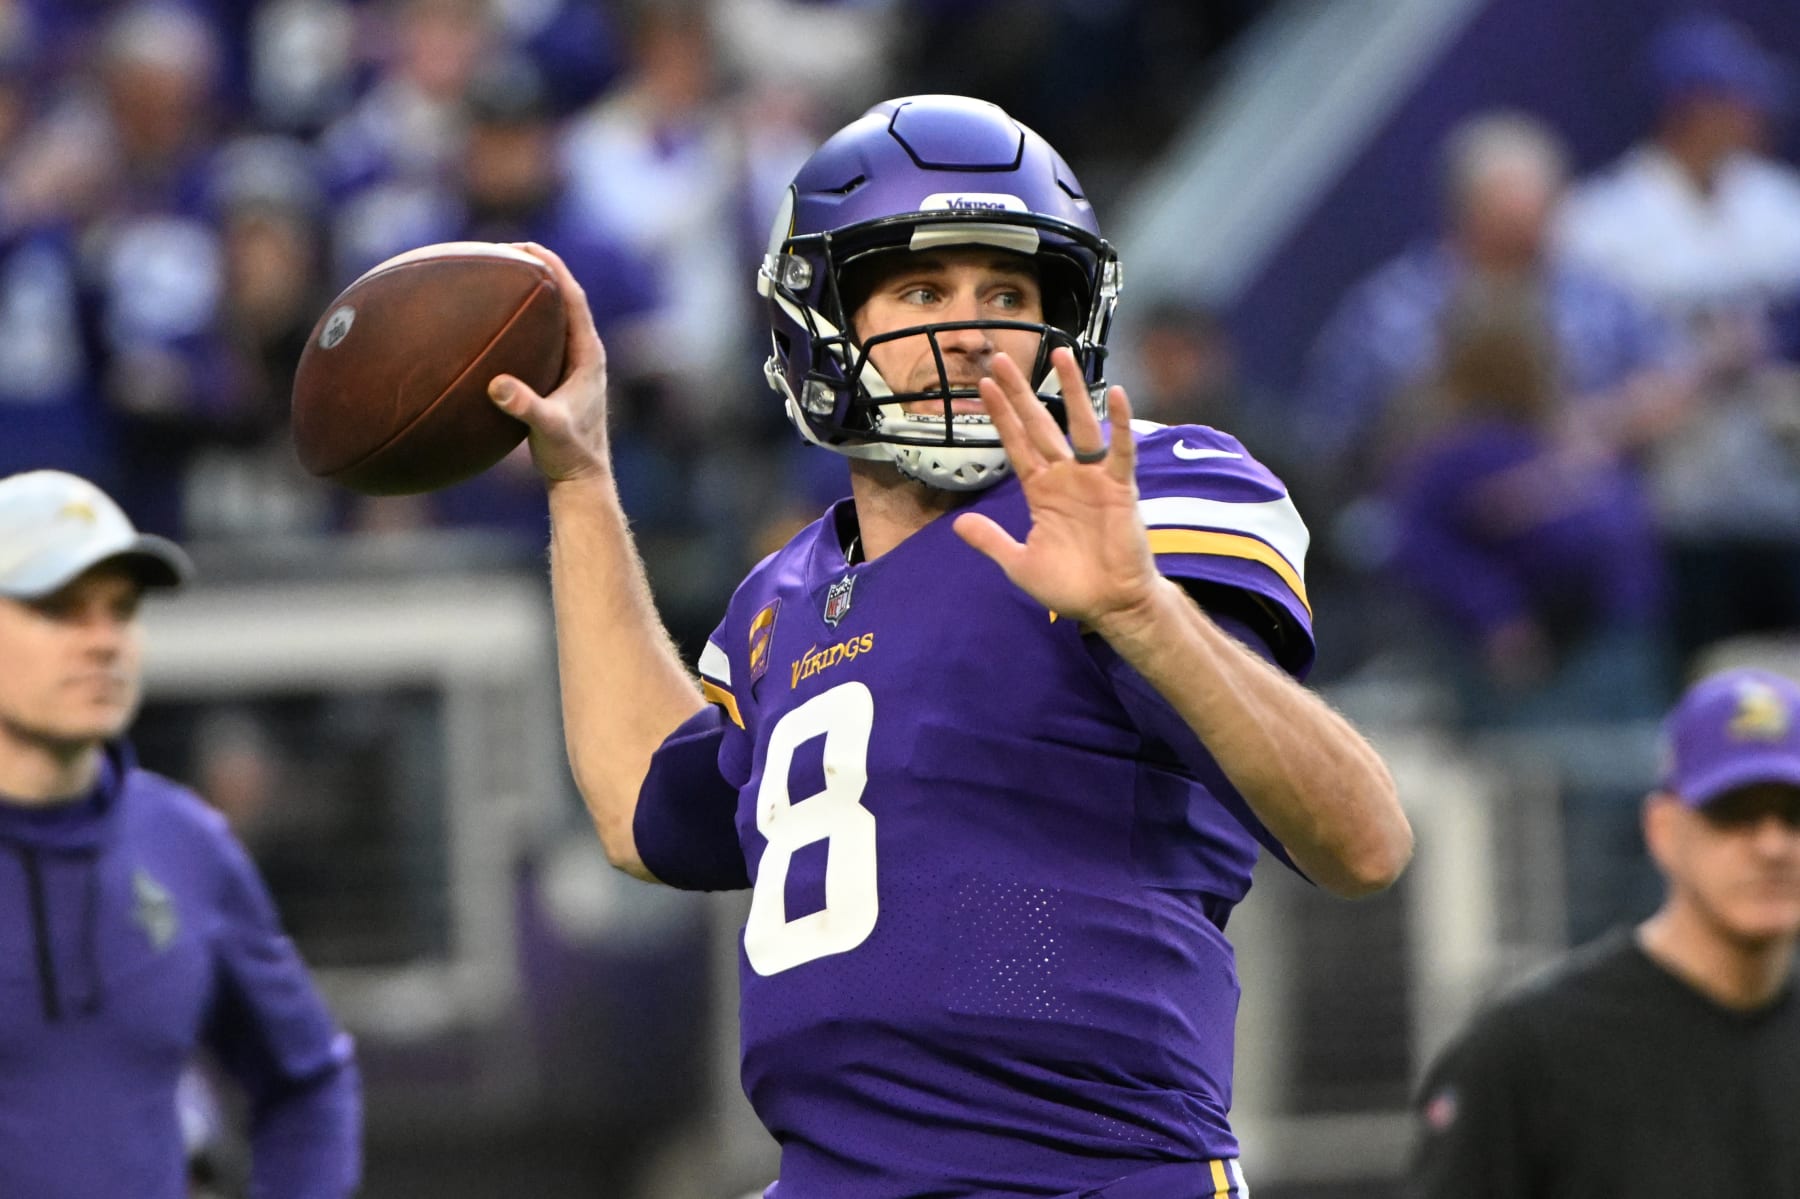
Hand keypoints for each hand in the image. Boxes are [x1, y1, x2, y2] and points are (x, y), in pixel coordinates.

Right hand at [486, 242, 610, 482]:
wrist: (581, 478)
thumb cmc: (570, 455)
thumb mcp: (548, 430)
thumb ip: (525, 407)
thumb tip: (497, 386)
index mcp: (588, 355)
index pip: (573, 298)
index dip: (553, 268)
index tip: (528, 247)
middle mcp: (582, 354)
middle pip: (562, 299)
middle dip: (536, 272)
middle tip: (505, 250)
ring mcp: (570, 366)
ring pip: (550, 319)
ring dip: (528, 296)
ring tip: (496, 275)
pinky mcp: (558, 379)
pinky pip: (537, 340)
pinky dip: (517, 326)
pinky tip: (489, 326)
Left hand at [952, 348, 1160, 629]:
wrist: (1110, 605)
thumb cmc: (1070, 586)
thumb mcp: (1019, 564)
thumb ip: (991, 540)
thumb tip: (959, 525)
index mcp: (1041, 491)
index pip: (1016, 445)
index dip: (1000, 416)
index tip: (983, 387)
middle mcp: (1065, 476)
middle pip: (1039, 425)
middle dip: (1020, 393)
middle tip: (1002, 358)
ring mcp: (1093, 478)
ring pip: (1078, 425)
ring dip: (1070, 390)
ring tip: (1061, 354)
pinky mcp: (1120, 488)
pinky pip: (1120, 450)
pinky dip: (1119, 423)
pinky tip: (1115, 393)